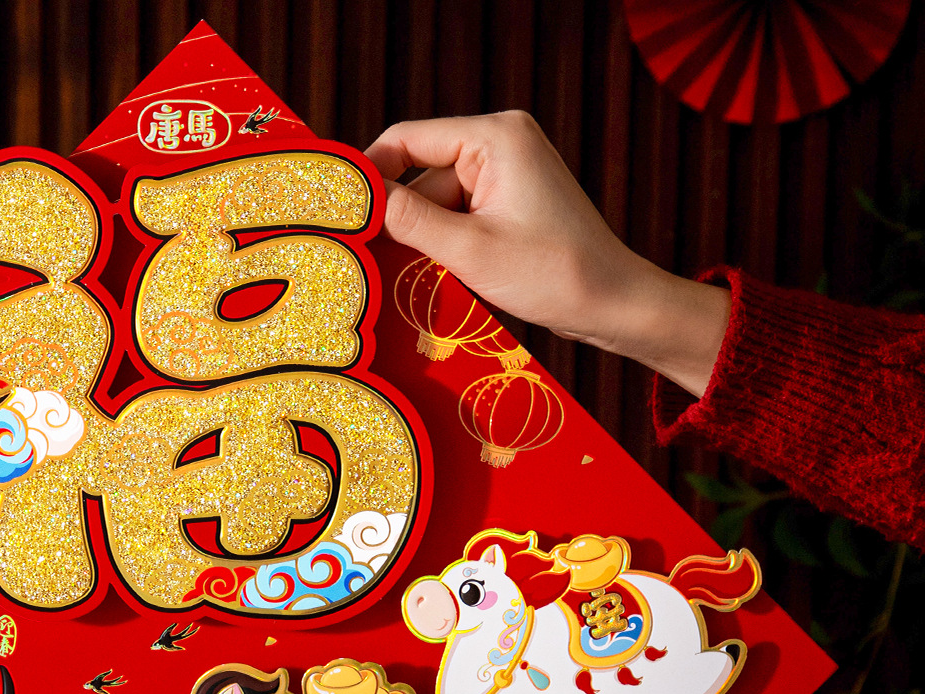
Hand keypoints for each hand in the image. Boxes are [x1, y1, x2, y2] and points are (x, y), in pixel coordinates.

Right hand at [365, 112, 729, 396]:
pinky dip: (444, 244)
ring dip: (424, 238)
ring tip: (425, 276)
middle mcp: (501, 142)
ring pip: (436, 201)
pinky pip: (457, 215)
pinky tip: (444, 274)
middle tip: (373, 260)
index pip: (409, 138)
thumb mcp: (468, 250)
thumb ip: (410, 220)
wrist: (610, 301)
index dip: (369, 172)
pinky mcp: (508, 201)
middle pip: (420, 174)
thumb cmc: (552, 273)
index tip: (338, 209)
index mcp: (495, 136)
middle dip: (401, 217)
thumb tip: (362, 201)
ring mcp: (506, 172)